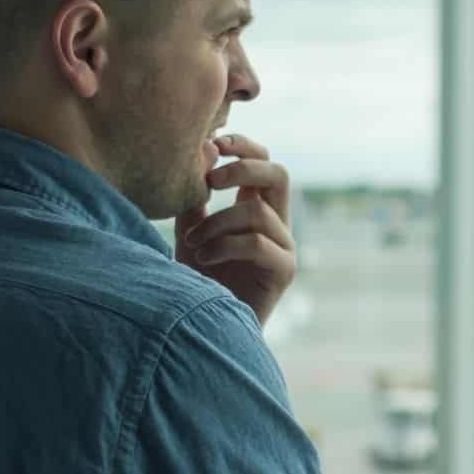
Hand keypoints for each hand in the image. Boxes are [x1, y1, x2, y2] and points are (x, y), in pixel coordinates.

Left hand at [175, 134, 296, 327]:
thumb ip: (195, 198)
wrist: (204, 330)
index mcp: (255, 208)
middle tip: (209, 180)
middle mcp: (276, 224)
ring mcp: (284, 247)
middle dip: (242, 169)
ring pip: (258, 211)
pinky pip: (258, 243)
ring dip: (217, 222)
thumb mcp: (189, 231)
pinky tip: (203, 258)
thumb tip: (201, 150)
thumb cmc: (197, 281)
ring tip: (192, 243)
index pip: (264, 162)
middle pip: (278, 175)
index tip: (213, 143)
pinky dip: (225, 245)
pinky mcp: (283, 270)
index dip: (244, 146)